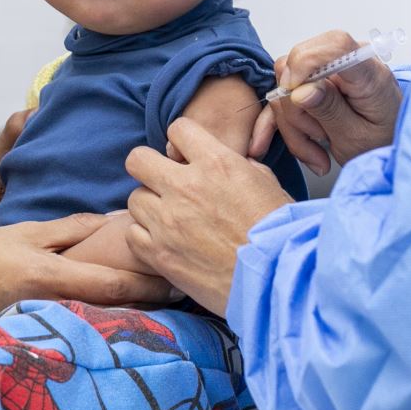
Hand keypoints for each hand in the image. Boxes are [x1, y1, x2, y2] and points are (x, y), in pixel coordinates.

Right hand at [0, 211, 173, 315]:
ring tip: (160, 300)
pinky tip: (120, 314)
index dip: (146, 284)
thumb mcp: (25, 233)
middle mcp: (45, 302)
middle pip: (108, 308)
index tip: (175, 279)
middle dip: (146, 301)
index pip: (107, 283)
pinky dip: (100, 319)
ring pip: (95, 319)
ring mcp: (38, 322)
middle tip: (179, 288)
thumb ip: (70, 230)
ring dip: (127, 312)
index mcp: (44, 273)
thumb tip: (114, 222)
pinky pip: (74, 326)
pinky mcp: (31, 332)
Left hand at [125, 119, 292, 315]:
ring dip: (149, 206)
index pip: (178, 129)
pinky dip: (144, 237)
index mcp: (216, 163)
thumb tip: (232, 164)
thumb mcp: (267, 184)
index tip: (187, 156)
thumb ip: (240, 167)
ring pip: (134, 198)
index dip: (183, 141)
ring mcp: (168, 221)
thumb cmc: (278, 233)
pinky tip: (164, 242)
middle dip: (148, 168)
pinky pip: (132, 234)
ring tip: (168, 219)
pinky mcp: (159, 254)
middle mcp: (185, 187)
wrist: (276, 280)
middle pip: (138, 159)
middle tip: (163, 183)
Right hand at [249, 31, 400, 172]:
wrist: (389, 146)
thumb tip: (301, 90)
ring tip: (317, 146)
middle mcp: (349, 63)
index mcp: (369, 74)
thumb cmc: (382, 143)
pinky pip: (287, 94)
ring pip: (286, 83)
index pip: (337, 45)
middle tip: (316, 138)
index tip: (295, 94)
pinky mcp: (316, 80)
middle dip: (296, 108)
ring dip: (293, 122)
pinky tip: (304, 142)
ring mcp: (330, 70)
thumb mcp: (357, 139)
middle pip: (299, 65)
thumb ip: (330, 111)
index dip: (307, 62)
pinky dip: (289, 122)